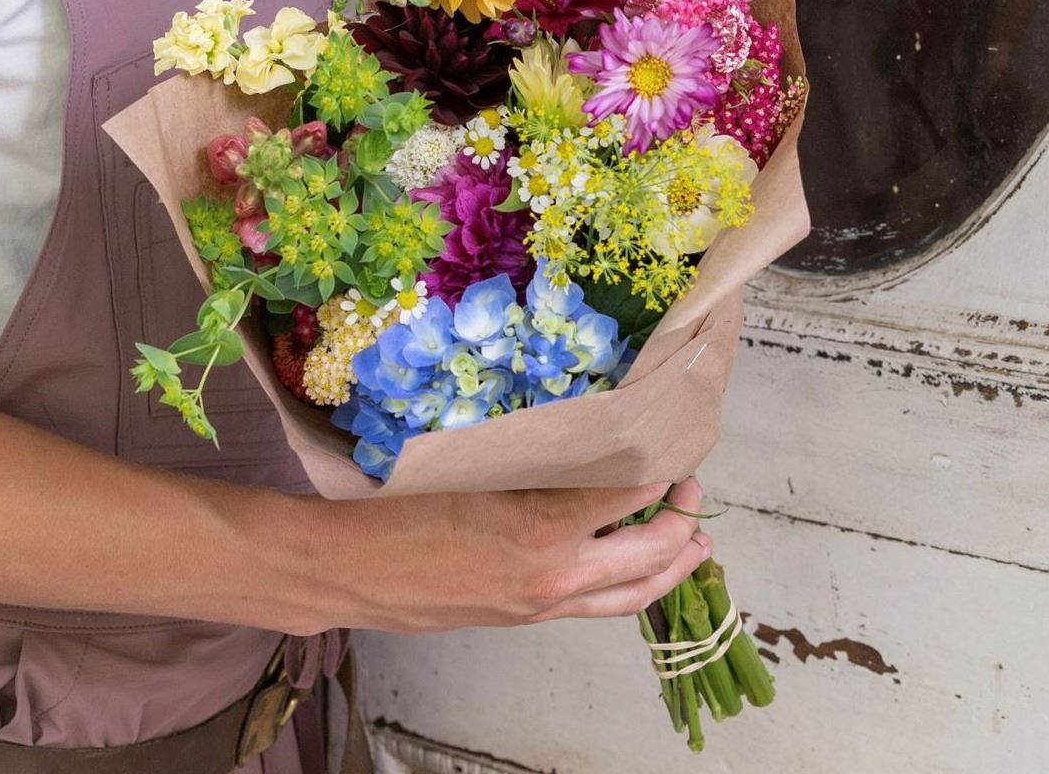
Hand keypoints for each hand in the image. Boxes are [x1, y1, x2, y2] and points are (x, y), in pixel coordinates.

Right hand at [316, 476, 711, 632]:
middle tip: (694, 488)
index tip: (679, 439)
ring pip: (629, 596)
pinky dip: (628, 587)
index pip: (628, 495)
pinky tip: (632, 568)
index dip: (661, 468)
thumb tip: (584, 431)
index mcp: (541, 526)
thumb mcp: (476, 464)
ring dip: (670, 571)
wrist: (353, 571)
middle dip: (683, 524)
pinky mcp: (525, 617)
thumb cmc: (402, 506)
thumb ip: (535, 457)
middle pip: (647, 556)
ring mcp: (541, 602)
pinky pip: (596, 606)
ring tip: (696, 548)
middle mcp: (553, 573)